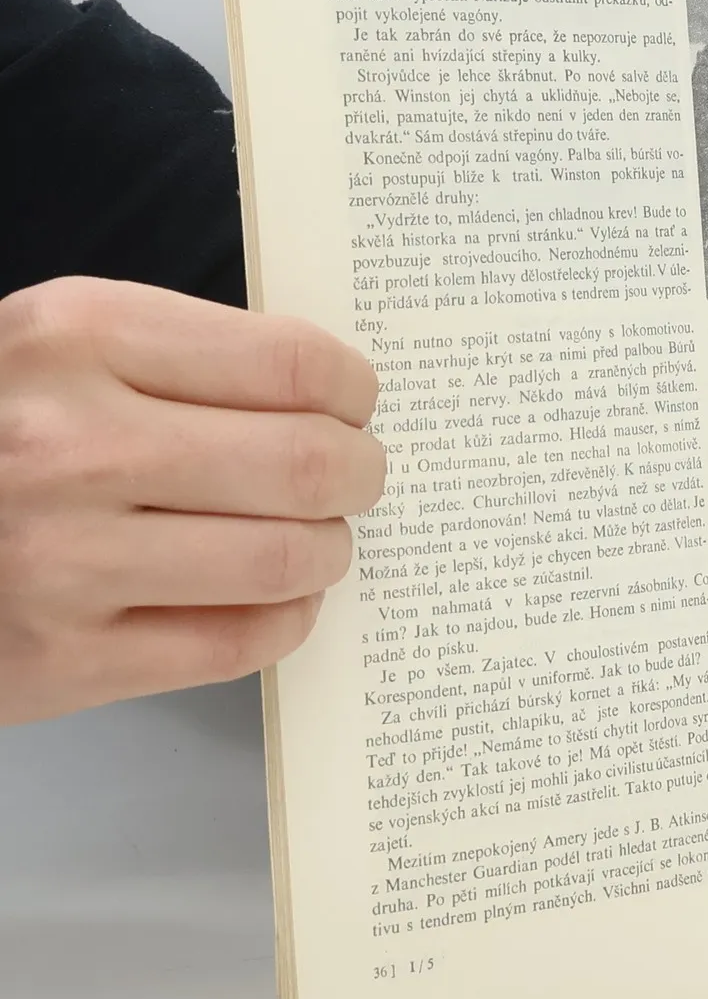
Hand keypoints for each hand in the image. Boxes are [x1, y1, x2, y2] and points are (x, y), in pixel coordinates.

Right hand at [0, 278, 385, 724]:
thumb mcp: (56, 345)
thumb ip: (181, 357)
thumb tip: (329, 395)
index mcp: (78, 338)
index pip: (292, 364)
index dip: (353, 390)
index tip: (356, 405)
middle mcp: (71, 445)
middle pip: (306, 464)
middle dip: (360, 475)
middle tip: (357, 478)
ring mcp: (64, 559)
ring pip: (286, 559)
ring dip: (328, 550)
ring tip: (315, 538)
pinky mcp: (61, 659)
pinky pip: (237, 642)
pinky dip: (286, 619)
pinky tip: (274, 597)